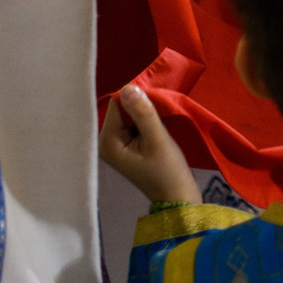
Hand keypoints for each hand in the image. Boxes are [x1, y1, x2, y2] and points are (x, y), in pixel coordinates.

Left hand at [98, 83, 199, 204]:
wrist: (177, 196)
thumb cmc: (167, 170)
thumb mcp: (157, 138)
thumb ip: (143, 113)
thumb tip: (128, 86)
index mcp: (107, 142)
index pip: (118, 105)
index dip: (137, 100)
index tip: (157, 106)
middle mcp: (105, 142)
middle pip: (121, 110)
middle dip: (141, 107)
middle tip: (160, 115)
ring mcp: (115, 145)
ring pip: (129, 116)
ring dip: (145, 115)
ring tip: (161, 124)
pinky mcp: (125, 147)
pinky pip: (133, 124)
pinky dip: (146, 122)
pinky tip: (157, 129)